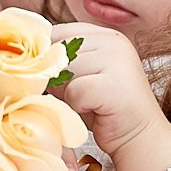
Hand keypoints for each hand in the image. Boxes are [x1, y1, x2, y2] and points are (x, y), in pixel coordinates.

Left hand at [50, 23, 161, 155]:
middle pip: (59, 51)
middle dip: (56, 78)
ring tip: (88, 103)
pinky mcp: (114, 83)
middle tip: (76, 96)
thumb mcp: (83, 76)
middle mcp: (113, 42)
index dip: (48, 57)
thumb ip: (63, 60)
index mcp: (105, 35)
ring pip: (64, 71)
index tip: (54, 78)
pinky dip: (77, 107)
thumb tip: (29, 59)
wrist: (141, 138)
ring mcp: (117, 60)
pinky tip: (96, 111)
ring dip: (67, 94)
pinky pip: (74, 92)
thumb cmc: (107, 110)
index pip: (58, 32)